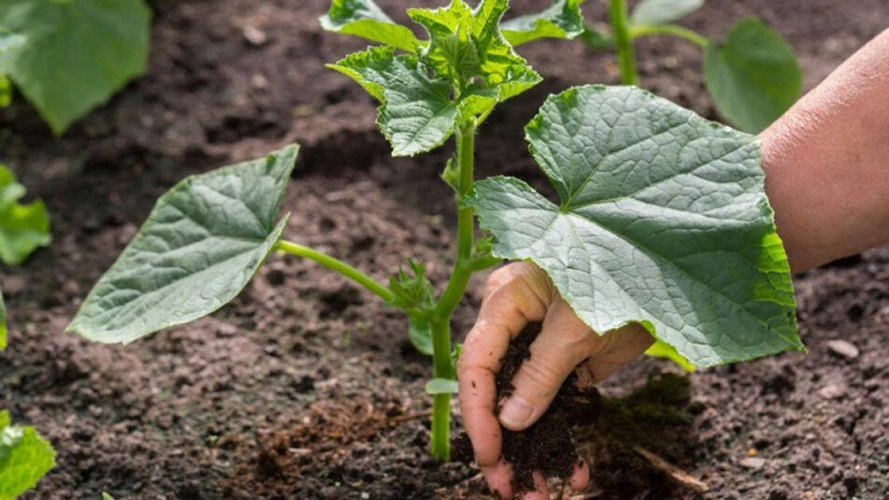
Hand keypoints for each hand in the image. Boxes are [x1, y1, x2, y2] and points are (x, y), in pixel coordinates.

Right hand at [457, 262, 653, 498]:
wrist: (671, 278)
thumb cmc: (620, 277)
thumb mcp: (579, 326)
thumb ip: (542, 371)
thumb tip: (510, 420)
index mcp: (504, 303)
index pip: (477, 362)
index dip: (478, 411)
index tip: (489, 454)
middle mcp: (513, 327)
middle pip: (493, 391)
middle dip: (500, 443)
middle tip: (506, 488)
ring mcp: (539, 349)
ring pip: (521, 407)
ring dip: (530, 451)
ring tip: (536, 494)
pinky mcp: (565, 366)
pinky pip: (554, 408)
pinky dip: (561, 441)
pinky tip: (572, 473)